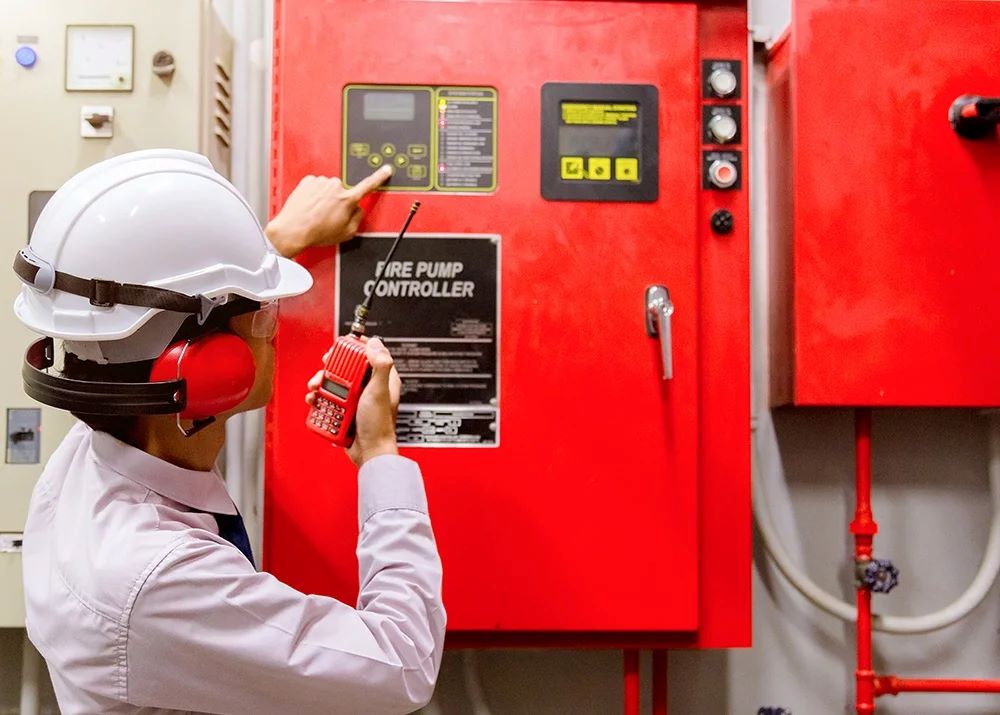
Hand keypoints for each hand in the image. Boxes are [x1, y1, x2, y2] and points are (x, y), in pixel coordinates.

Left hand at [266, 165, 392, 257]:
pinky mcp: (308, 181)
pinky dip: (313, 195)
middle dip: (339, 200)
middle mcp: (335, 187)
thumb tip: (358, 210)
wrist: (293, 230)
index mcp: (347, 199)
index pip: (369, 185)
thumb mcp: (346, 233)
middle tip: (329, 215)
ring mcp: (320, 183)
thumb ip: (358, 218)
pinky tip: (309, 206)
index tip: (386, 170)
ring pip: (328, 188)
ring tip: (316, 212)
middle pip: (343, 191)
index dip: (379, 177)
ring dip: (324, 198)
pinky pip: (315, 186)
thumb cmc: (315, 232)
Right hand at [306, 337, 400, 466]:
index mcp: (381, 379)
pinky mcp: (344, 410)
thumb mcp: (379, 391)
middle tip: (324, 367)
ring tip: (316, 387)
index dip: (355, 347)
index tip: (343, 344)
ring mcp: (355, 399)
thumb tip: (375, 344)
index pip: (368, 354)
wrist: (369, 452)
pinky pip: (328, 399)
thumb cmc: (378, 425)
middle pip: (345, 366)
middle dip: (331, 366)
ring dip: (321, 383)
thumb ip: (380, 365)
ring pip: (333, 382)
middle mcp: (368, 387)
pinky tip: (316, 400)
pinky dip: (319, 398)